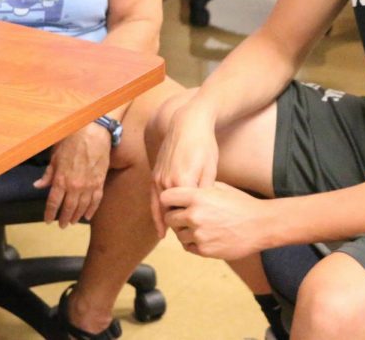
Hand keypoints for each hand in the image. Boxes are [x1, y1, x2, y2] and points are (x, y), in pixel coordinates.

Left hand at [34, 122, 111, 227]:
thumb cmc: (72, 140)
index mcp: (61, 179)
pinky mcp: (100, 182)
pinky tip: (88, 216)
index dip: (50, 214)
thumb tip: (38, 185)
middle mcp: (74, 186)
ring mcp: (88, 185)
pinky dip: (92, 210)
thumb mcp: (55, 156)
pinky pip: (96, 201)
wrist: (93, 132)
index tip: (48, 220)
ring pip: (82, 207)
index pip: (53, 203)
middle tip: (61, 225)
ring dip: (76, 216)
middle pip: (68, 208)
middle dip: (63, 218)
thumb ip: (48, 174)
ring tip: (72, 222)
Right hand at [150, 102, 218, 237]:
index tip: (203, 235)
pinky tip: (161, 228)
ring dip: (168, 222)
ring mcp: (158, 178)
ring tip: (176, 237)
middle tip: (191, 240)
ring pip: (161, 208)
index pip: (185, 213)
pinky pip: (154, 199)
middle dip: (180, 228)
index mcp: (183, 182)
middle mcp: (166, 182)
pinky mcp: (155, 173)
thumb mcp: (210, 169)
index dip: (193, 226)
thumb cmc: (203, 145)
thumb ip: (204, 192)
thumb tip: (202, 209)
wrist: (187, 123)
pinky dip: (157, 214)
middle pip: (171, 214)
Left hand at [161, 182, 265, 259]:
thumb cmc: (241, 204)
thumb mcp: (220, 188)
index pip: (166, 197)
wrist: (261, 225)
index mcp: (197, 196)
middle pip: (169, 218)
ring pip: (178, 235)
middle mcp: (195, 215)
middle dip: (175, 217)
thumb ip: (199, 189)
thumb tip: (183, 190)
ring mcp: (199, 234)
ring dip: (185, 232)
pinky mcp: (205, 250)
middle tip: (185, 217)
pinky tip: (204, 237)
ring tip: (199, 227)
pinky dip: (193, 243)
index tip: (174, 203)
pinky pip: (188, 247)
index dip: (169, 200)